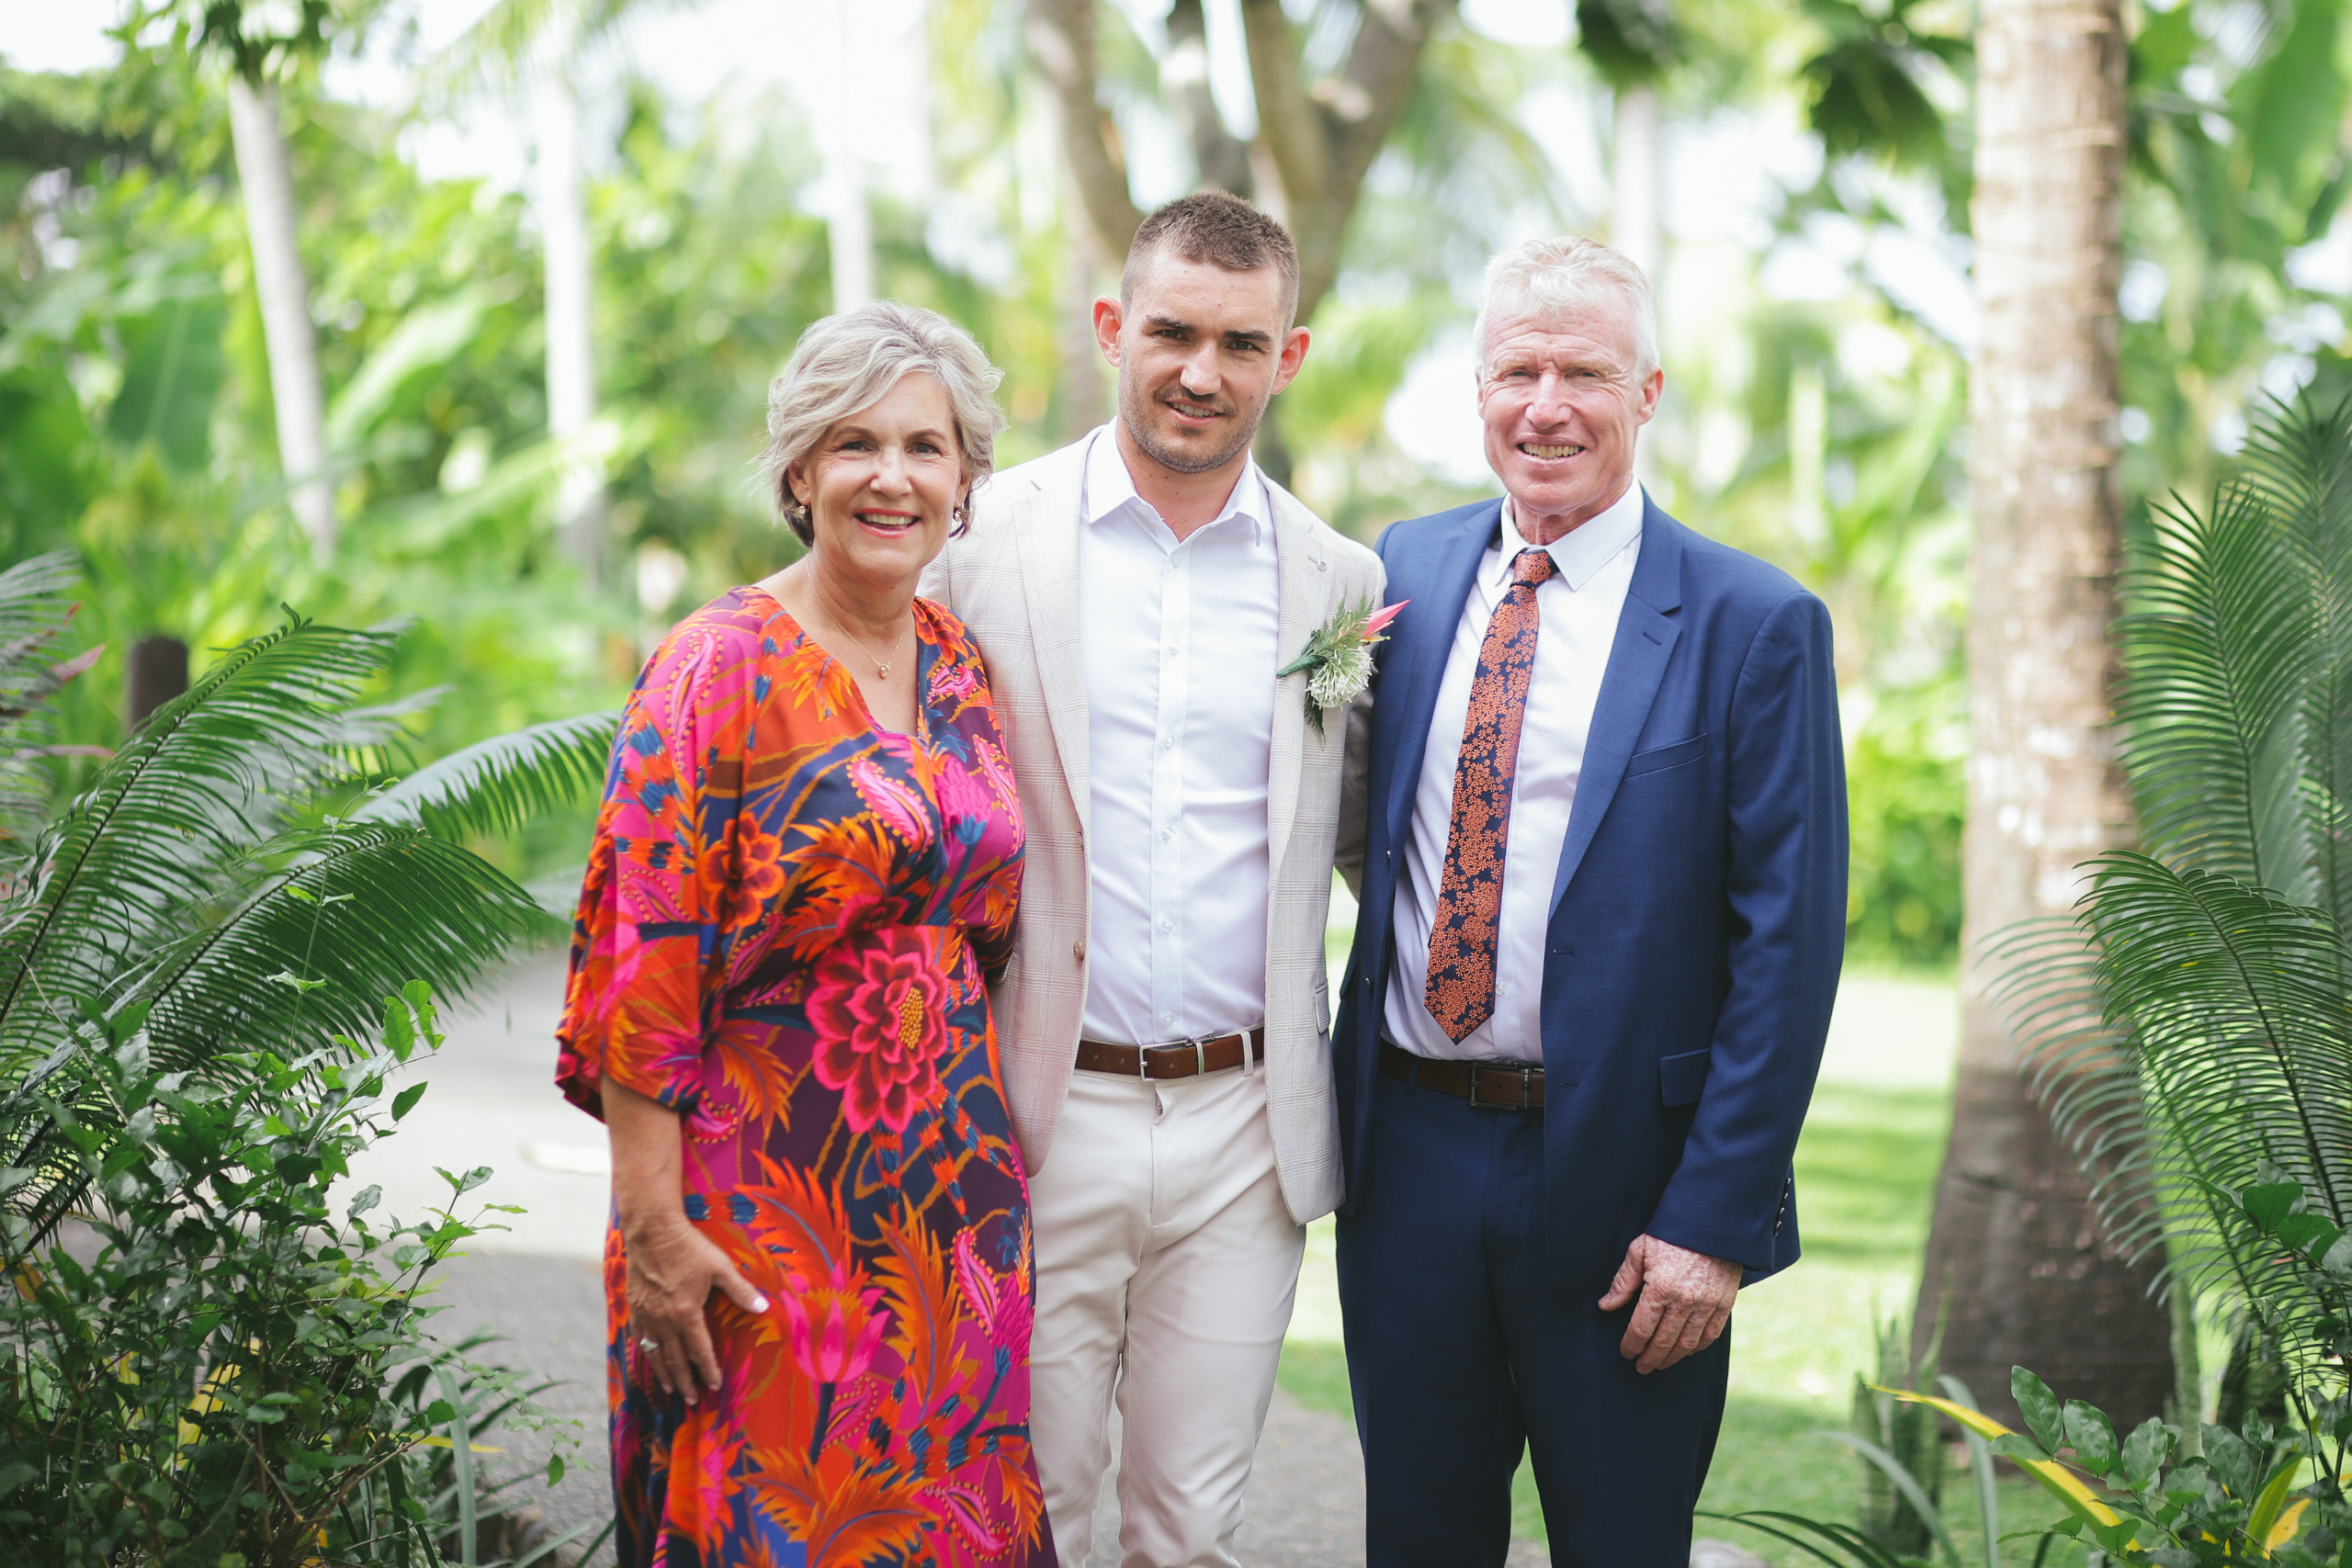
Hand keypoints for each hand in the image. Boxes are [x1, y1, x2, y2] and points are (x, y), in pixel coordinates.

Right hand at [624, 1217, 768, 1404]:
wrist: (652, 1230)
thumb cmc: (689, 1247)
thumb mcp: (720, 1268)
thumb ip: (741, 1290)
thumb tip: (763, 1307)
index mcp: (687, 1313)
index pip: (699, 1350)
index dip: (707, 1369)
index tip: (713, 1387)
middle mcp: (664, 1319)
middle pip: (675, 1358)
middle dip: (685, 1381)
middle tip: (690, 1400)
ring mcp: (646, 1314)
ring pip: (654, 1352)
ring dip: (663, 1373)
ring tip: (670, 1389)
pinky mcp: (634, 1305)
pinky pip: (639, 1336)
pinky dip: (645, 1352)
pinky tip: (649, 1357)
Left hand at [1598, 1233, 1740, 1373]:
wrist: (1711, 1222)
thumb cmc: (1670, 1234)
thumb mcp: (1639, 1250)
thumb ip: (1623, 1282)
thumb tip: (1605, 1306)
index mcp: (1660, 1289)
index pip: (1642, 1328)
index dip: (1632, 1344)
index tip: (1626, 1353)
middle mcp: (1685, 1301)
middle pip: (1664, 1341)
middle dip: (1650, 1358)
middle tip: (1641, 1367)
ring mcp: (1707, 1304)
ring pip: (1688, 1343)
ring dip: (1672, 1358)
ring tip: (1661, 1364)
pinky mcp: (1724, 1303)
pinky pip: (1711, 1334)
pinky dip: (1697, 1347)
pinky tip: (1686, 1351)